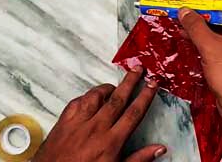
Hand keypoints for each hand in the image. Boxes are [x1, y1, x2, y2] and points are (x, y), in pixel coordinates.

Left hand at [34, 67, 162, 161]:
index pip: (134, 113)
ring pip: (95, 97)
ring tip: (114, 85)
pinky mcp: (62, 124)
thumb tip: (159, 149)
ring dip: (106, 88)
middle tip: (138, 69)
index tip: (152, 84)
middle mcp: (95, 129)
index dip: (145, 96)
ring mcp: (77, 124)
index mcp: (111, 141)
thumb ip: (138, 158)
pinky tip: (89, 98)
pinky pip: (75, 103)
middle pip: (117, 99)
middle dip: (130, 82)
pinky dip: (85, 97)